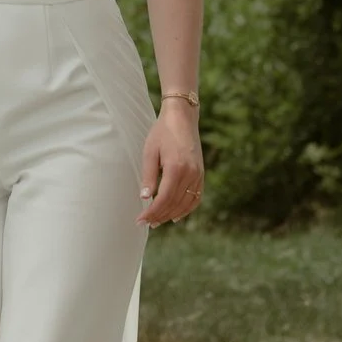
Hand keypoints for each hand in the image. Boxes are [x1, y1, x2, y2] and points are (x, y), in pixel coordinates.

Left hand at [138, 103, 203, 226]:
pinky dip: (187, 209)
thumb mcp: (150, 152)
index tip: (140, 220)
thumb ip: (148, 176)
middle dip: (159, 216)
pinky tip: (176, 215)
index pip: (164, 198)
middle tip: (146, 223)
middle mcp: (190, 173)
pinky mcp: (201, 174)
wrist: (182, 118)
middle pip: (175, 203)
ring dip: (171, 214)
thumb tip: (145, 198)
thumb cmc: (162, 132)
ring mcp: (198, 174)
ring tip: (157, 221)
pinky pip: (196, 197)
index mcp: (176, 168)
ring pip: (186, 203)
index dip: (152, 212)